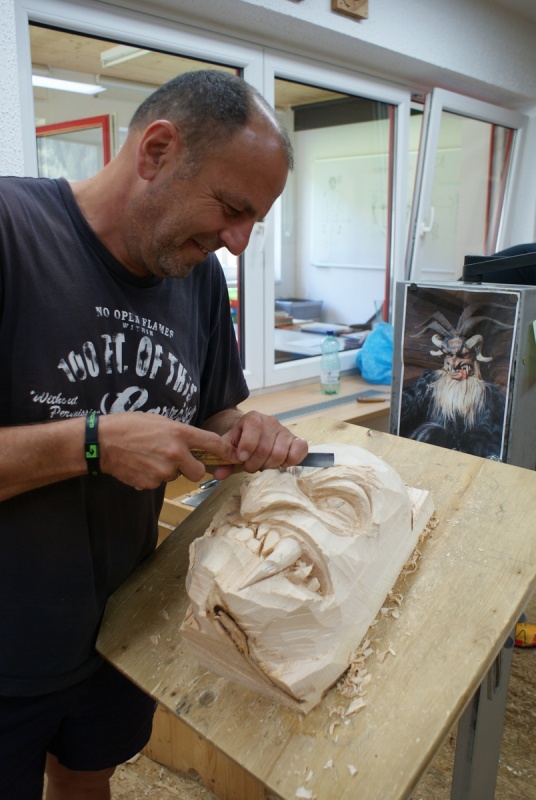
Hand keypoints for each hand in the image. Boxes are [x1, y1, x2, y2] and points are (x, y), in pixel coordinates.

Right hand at [99, 412, 240, 489]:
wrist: (102, 442)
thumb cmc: (129, 426)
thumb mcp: (160, 421)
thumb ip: (179, 434)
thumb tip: (193, 445)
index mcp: (179, 433)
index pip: (211, 443)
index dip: (226, 451)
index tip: (235, 455)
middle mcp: (175, 453)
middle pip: (198, 471)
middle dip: (192, 468)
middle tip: (176, 459)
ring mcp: (163, 470)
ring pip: (176, 476)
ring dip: (168, 470)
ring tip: (149, 457)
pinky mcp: (150, 483)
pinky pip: (159, 483)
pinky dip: (153, 476)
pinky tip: (140, 465)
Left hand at [212, 410, 307, 478]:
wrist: (255, 436)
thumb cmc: (241, 443)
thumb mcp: (230, 449)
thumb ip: (223, 461)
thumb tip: (219, 475)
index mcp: (253, 418)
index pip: (253, 428)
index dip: (247, 446)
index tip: (241, 458)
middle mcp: (271, 421)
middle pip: (264, 448)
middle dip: (255, 463)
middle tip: (249, 467)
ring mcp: (285, 430)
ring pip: (279, 454)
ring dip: (269, 466)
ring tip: (262, 465)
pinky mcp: (297, 440)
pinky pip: (300, 449)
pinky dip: (290, 460)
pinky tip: (280, 464)